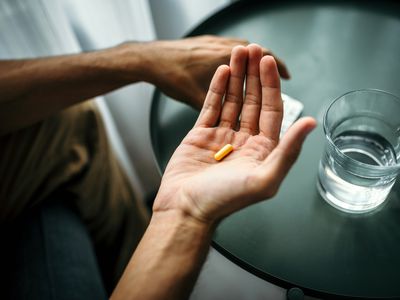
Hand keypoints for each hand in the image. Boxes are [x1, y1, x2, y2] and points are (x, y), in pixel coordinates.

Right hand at [153, 44, 315, 224]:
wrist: (185, 209)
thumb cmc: (224, 200)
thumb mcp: (263, 178)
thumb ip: (288, 151)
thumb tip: (310, 124)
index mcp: (263, 150)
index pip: (271, 109)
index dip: (271, 84)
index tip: (267, 61)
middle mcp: (245, 141)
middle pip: (253, 101)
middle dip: (253, 74)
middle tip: (252, 48)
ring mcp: (222, 136)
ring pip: (233, 100)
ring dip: (236, 77)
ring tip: (237, 52)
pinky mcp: (201, 135)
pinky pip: (211, 107)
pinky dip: (217, 89)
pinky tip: (222, 72)